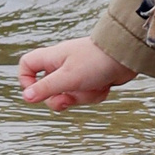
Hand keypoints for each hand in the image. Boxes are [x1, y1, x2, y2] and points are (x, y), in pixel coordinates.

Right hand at [17, 37, 137, 111]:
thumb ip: (46, 89)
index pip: (27, 66)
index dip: (26, 80)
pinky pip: (86, 95)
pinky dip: (95, 94)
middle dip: (61, 98)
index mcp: (52, 58)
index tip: (36, 92)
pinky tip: (105, 85)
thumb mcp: (68, 78)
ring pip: (70, 95)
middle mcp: (62, 65)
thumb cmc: (96, 62)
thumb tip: (26, 98)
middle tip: (69, 99)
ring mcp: (78, 73)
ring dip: (83, 96)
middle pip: (49, 89)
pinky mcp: (92, 80)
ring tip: (95, 86)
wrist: (128, 56)